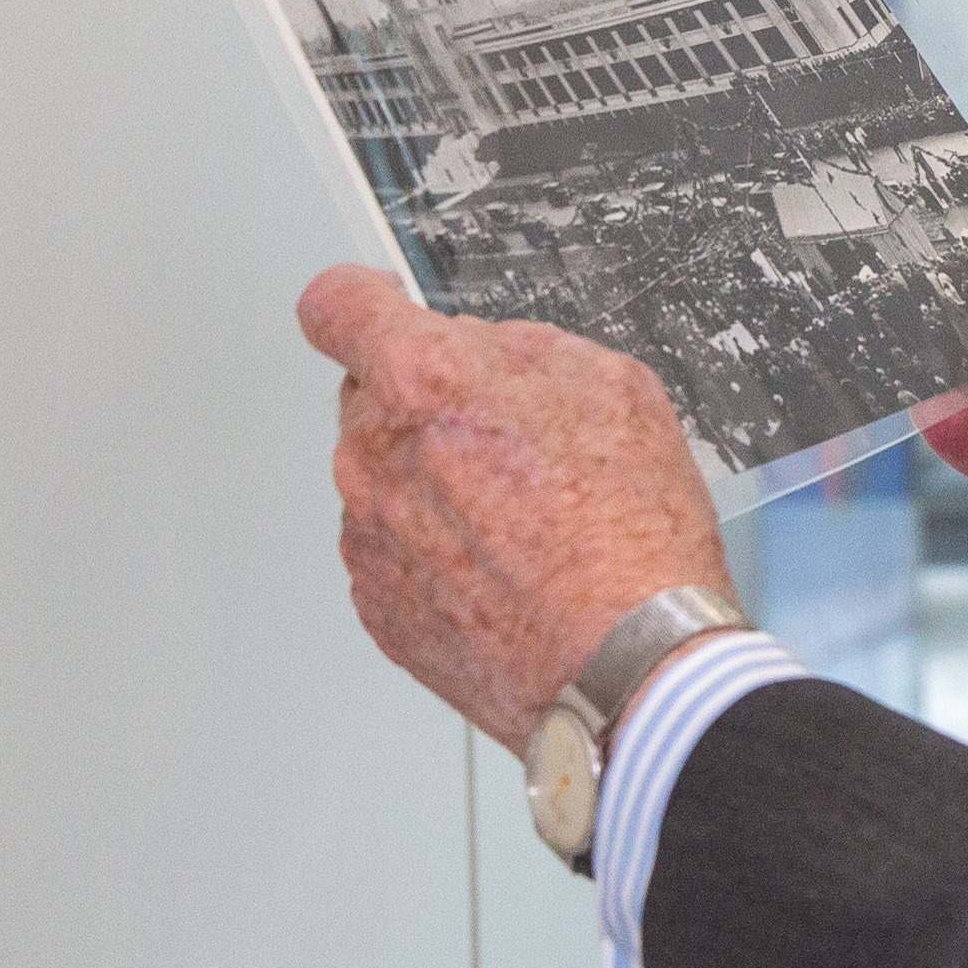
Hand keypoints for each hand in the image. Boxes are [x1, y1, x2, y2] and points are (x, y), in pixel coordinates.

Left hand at [303, 266, 731, 746]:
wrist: (629, 664)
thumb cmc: (632, 532)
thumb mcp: (617, 386)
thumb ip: (526, 350)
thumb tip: (487, 355)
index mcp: (424, 382)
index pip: (335, 307)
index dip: (362, 302)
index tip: (384, 314)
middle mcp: (373, 456)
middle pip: (374, 400)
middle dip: (430, 407)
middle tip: (514, 444)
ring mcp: (368, 538)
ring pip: (386, 480)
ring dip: (436, 486)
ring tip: (527, 524)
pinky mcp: (377, 608)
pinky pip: (394, 553)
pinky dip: (438, 554)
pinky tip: (510, 574)